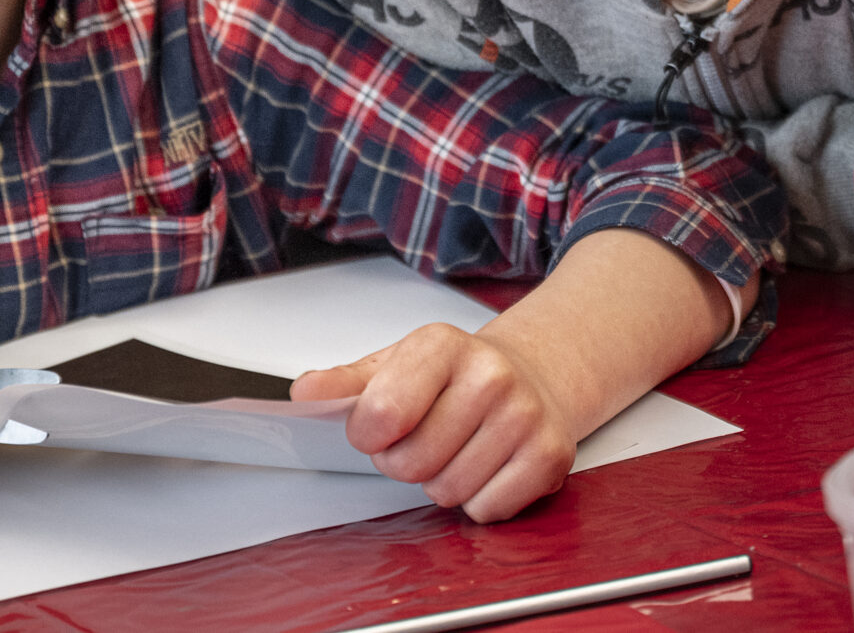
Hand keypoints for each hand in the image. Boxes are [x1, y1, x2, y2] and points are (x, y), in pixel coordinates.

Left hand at [290, 322, 573, 523]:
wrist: (532, 377)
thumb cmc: (456, 377)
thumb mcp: (396, 366)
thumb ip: (346, 383)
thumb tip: (304, 393)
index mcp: (442, 344)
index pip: (380, 414)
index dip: (367, 435)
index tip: (377, 427)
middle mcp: (490, 374)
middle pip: (411, 462)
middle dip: (405, 462)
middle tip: (425, 440)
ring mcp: (524, 414)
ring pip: (447, 491)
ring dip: (442, 482)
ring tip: (458, 449)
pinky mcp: (550, 455)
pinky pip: (486, 509)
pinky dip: (480, 499)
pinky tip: (488, 465)